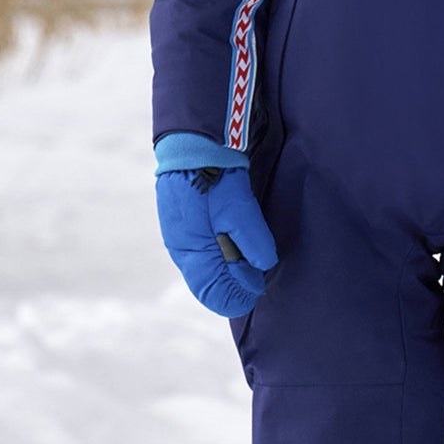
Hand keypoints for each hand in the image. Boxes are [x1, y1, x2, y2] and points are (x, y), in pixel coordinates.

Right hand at [156, 167, 277, 317]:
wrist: (194, 146)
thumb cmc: (215, 180)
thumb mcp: (239, 212)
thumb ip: (252, 242)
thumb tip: (263, 267)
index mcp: (192, 252)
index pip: (212, 293)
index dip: (237, 298)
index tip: (257, 292)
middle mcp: (183, 250)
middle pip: (208, 284)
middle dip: (233, 287)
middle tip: (257, 283)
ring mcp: (180, 236)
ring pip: (205, 269)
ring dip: (227, 272)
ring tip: (250, 268)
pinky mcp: (184, 224)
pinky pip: (202, 253)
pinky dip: (219, 258)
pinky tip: (233, 250)